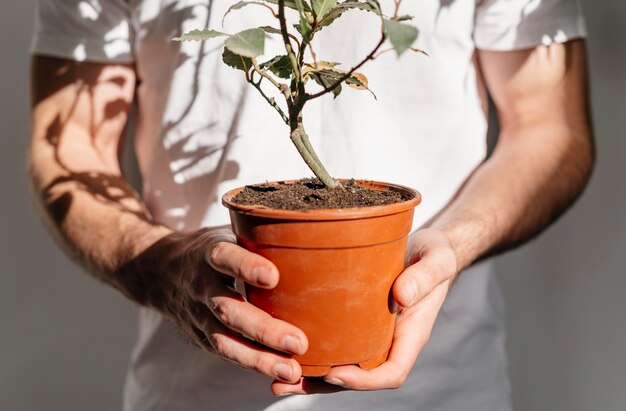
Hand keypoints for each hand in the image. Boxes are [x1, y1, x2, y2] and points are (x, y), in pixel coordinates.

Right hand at [122, 226, 308, 383]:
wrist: (159, 271)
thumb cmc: (212, 250)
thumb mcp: (228, 232)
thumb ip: (259, 235)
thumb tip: (308, 229)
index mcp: (208, 253)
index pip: (224, 257)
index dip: (245, 266)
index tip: (272, 276)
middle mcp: (200, 285)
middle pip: (228, 309)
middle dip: (263, 329)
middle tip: (298, 342)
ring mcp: (196, 314)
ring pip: (225, 340)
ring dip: (259, 358)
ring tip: (291, 370)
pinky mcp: (198, 336)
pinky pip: (225, 353)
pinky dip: (252, 364)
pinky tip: (279, 371)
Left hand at [271, 228, 456, 394]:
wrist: (426, 248)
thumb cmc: (434, 254)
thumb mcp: (436, 259)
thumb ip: (425, 276)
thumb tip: (402, 296)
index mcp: (411, 334)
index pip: (391, 372)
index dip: (363, 381)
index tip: (335, 372)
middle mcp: (389, 340)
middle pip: (358, 377)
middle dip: (322, 384)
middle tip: (286, 383)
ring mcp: (372, 333)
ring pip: (340, 363)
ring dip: (309, 375)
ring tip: (274, 376)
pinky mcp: (356, 319)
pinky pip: (334, 340)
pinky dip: (310, 348)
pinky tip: (281, 344)